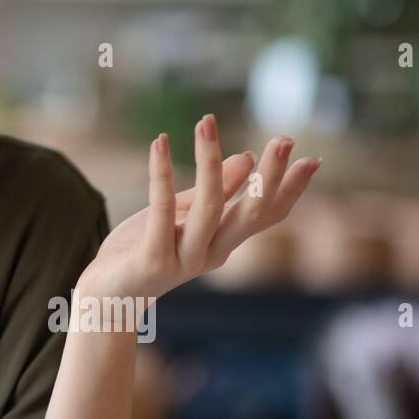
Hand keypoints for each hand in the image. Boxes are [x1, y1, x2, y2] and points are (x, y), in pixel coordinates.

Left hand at [79, 114, 320, 301]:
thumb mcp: (182, 215)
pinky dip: (160, 173)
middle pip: (250, 213)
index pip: (266, 216)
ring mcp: (184, 258)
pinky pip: (161, 209)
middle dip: (269, 176)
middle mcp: (211, 253)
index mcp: (223, 242)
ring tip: (207, 122)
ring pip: (209, 207)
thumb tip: (248, 157)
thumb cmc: (142, 249)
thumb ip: (213, 190)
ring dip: (210, 161)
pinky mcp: (152, 259)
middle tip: (284, 139)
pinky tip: (159, 142)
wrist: (105, 295)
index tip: (313, 159)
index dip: (289, 190)